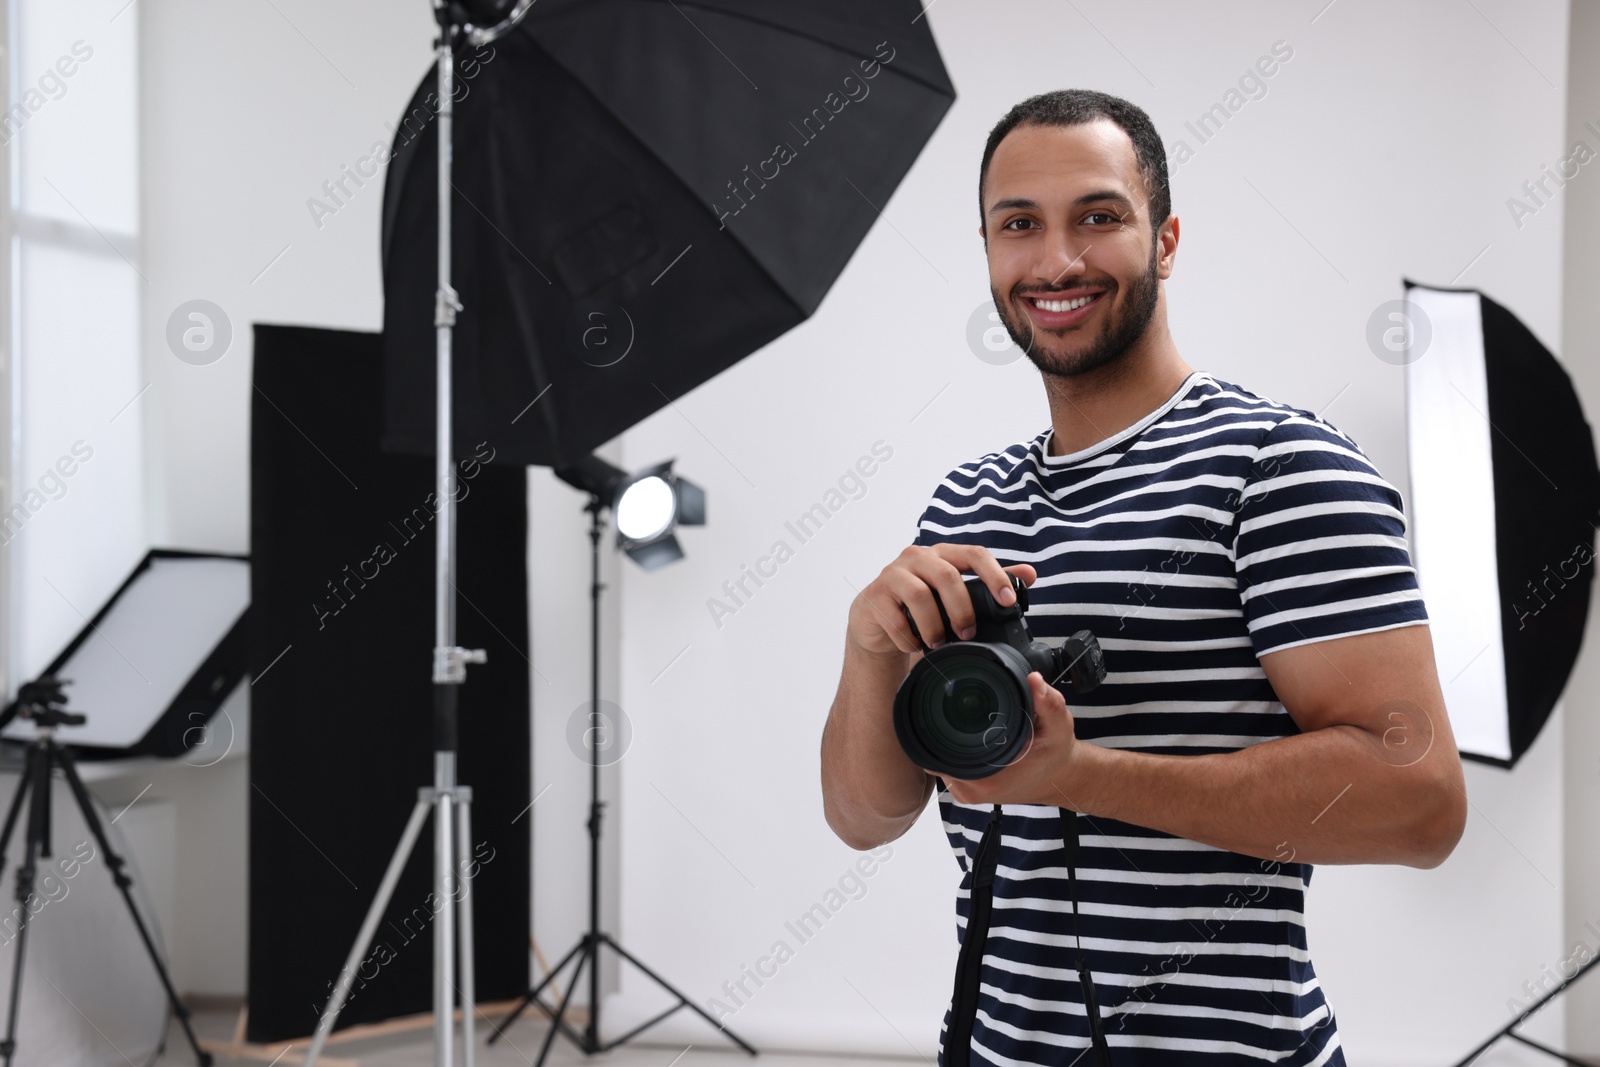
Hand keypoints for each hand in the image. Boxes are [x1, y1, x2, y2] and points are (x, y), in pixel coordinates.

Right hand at [847, 543, 1036, 656]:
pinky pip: (895, 617)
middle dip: (962, 609)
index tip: (1007, 602)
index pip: (974, 554)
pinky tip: (914, 646)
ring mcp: (892, 574)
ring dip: (934, 626)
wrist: (876, 621)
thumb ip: (990, 583)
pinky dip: (909, 637)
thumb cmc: (921, 605)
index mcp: (943, 554)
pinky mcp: (874, 596)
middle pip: (947, 575)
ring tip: (938, 644)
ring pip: (920, 595)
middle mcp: (917, 557)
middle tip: (967, 634)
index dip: (994, 575)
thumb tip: (1030, 574)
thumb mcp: (955, 594)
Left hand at [935, 671, 1085, 807]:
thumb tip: (1034, 680)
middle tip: (955, 704)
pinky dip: (952, 749)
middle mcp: (972, 790)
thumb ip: (1048, 703)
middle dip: (942, 727)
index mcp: (988, 779)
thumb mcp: (1059, 726)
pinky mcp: (967, 791)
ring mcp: (967, 792)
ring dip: (945, 739)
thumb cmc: (1057, 755)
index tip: (947, 700)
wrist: (1060, 778)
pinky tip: (966, 735)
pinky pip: (947, 766)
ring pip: (939, 759)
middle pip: (935, 753)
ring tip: (962, 719)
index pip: (941, 750)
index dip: (940, 723)